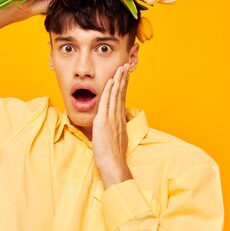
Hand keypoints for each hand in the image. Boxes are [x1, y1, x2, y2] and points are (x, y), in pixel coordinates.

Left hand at [92, 63, 133, 188]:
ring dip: (118, 80)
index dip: (123, 86)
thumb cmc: (113, 156)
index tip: (125, 76)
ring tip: (120, 68)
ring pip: (116, 95)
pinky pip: (107, 102)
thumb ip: (114, 130)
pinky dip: (109, 91)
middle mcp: (118, 116)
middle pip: (121, 93)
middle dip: (123, 79)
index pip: (122, 99)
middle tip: (125, 66)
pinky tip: (111, 81)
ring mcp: (112, 118)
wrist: (113, 164)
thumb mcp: (116, 140)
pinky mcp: (104, 121)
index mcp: (120, 120)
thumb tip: (113, 127)